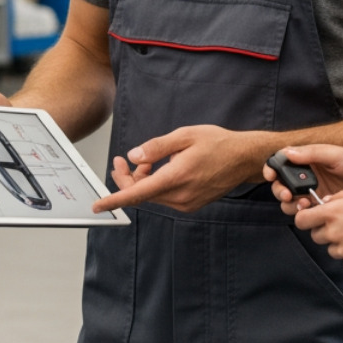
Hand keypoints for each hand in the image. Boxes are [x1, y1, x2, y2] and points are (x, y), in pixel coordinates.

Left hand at [92, 126, 263, 213]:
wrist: (244, 159)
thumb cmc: (217, 144)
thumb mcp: (184, 136)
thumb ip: (156, 147)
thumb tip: (134, 156)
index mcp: (177, 178)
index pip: (138, 193)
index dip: (115, 199)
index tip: (98, 205)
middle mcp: (180, 196)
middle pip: (142, 194)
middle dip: (127, 178)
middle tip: (121, 161)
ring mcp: (186, 203)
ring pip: (152, 196)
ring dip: (142, 180)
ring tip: (147, 160)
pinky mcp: (190, 204)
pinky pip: (164, 197)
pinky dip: (155, 185)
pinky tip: (160, 170)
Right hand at [262, 144, 342, 214]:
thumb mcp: (338, 154)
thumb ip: (313, 154)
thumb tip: (288, 153)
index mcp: (309, 160)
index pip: (283, 163)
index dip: (272, 169)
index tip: (271, 175)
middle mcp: (309, 177)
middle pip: (283, 185)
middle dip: (280, 191)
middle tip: (288, 195)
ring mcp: (315, 194)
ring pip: (292, 202)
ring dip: (291, 204)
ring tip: (303, 204)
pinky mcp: (324, 209)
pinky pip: (308, 213)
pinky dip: (305, 213)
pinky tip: (313, 210)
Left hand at [294, 186, 342, 275]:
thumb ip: (339, 196)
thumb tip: (326, 202)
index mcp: (333, 212)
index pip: (301, 220)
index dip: (305, 219)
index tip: (311, 219)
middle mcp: (335, 232)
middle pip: (316, 236)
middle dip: (326, 232)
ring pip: (332, 250)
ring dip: (341, 245)